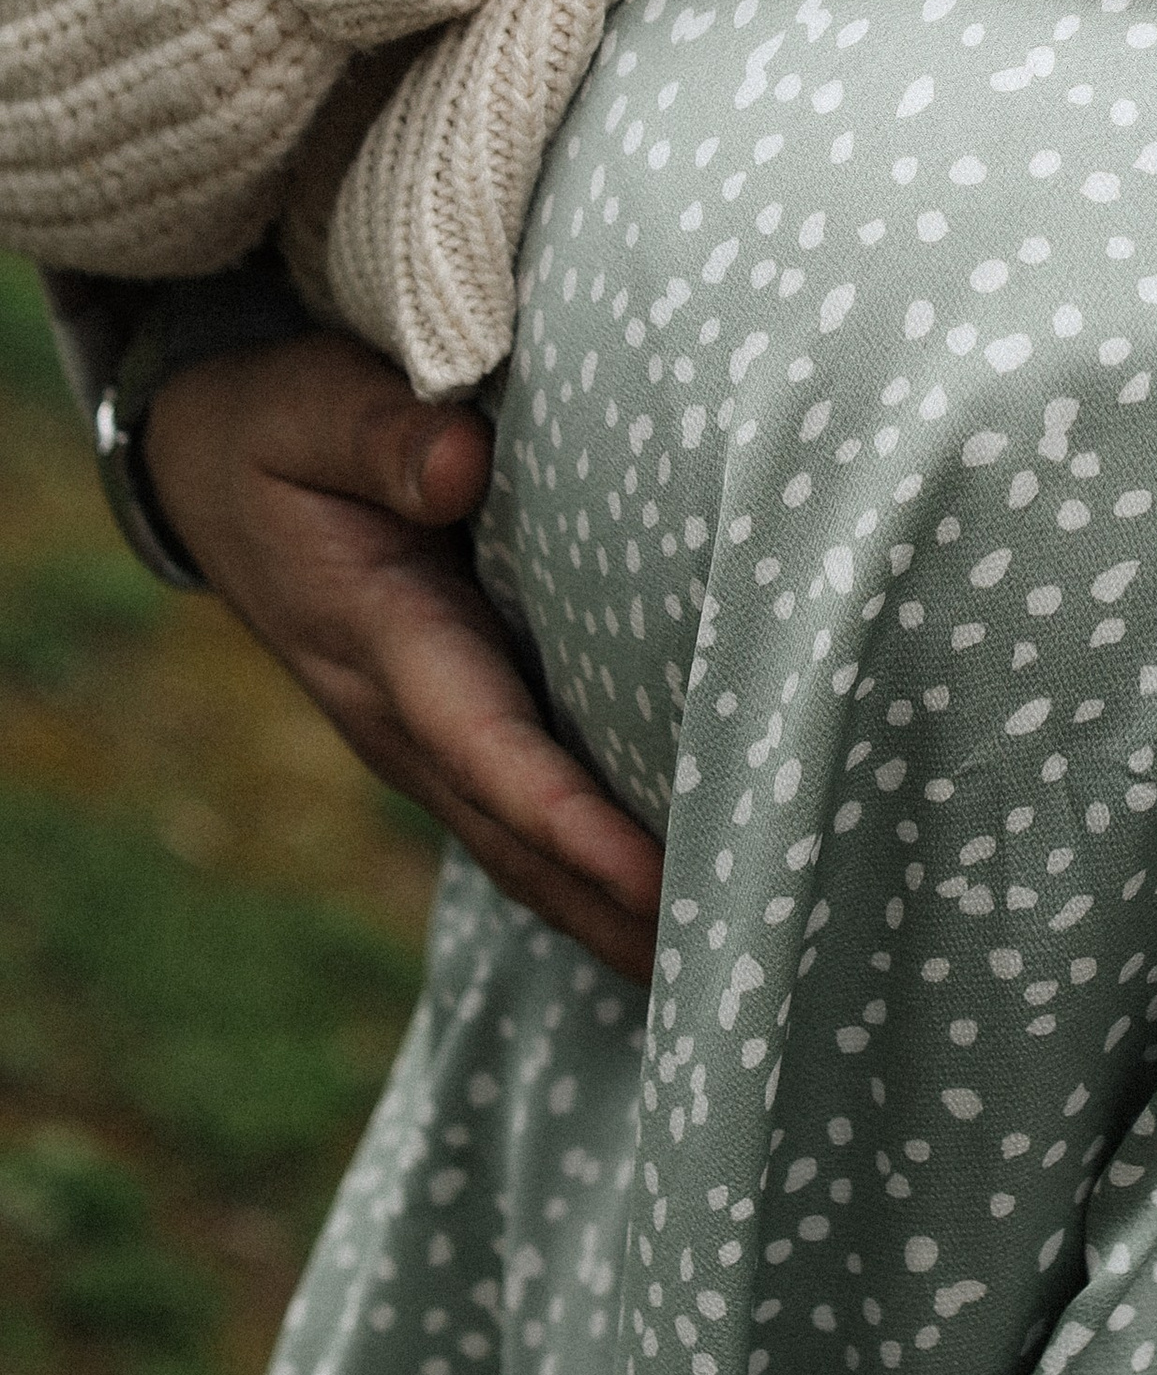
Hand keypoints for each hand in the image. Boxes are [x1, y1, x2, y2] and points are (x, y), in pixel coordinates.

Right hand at [145, 333, 663, 984]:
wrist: (208, 462)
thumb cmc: (278, 423)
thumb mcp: (309, 407)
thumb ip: (381, 431)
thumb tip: (462, 465)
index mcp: (379, 639)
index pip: (488, 748)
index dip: (571, 823)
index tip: (656, 881)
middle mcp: (401, 714)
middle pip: (517, 838)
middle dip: (612, 910)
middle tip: (729, 966)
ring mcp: (420, 732)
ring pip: (520, 846)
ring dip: (607, 913)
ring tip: (720, 964)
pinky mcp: (446, 720)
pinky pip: (520, 813)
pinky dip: (587, 871)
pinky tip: (663, 898)